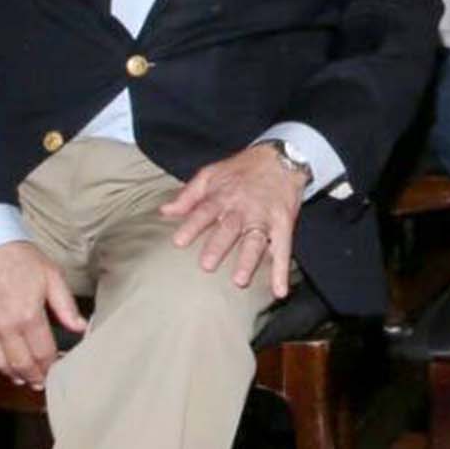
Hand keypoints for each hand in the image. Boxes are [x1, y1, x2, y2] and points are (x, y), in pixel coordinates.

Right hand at [0, 241, 85, 388]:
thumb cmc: (19, 257)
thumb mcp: (52, 277)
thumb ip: (66, 306)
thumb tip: (80, 328)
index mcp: (28, 316)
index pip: (43, 354)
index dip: (50, 367)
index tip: (55, 371)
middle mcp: (4, 326)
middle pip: (20, 365)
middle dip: (33, 377)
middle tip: (39, 382)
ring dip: (11, 374)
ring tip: (21, 376)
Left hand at [160, 142, 305, 296]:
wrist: (281, 157)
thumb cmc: (242, 169)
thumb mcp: (212, 173)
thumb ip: (189, 194)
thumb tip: (165, 211)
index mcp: (223, 195)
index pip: (205, 211)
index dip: (192, 226)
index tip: (178, 242)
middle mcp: (243, 208)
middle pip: (230, 228)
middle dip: (219, 246)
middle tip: (206, 265)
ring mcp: (264, 217)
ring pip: (256, 241)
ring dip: (249, 261)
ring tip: (240, 280)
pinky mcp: (283, 225)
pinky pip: (284, 249)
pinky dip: (282, 271)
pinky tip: (279, 290)